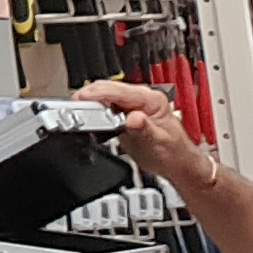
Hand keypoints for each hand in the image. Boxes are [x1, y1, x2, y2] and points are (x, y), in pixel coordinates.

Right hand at [79, 78, 218, 195]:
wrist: (180, 164)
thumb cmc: (175, 155)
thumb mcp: (160, 143)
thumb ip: (144, 129)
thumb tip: (131, 118)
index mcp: (152, 100)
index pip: (118, 91)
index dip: (97, 94)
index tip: (80, 99)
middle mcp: (143, 98)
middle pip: (109, 87)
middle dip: (90, 95)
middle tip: (72, 105)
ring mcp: (135, 104)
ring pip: (106, 93)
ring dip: (91, 100)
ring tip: (77, 108)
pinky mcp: (127, 112)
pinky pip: (108, 103)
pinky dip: (96, 106)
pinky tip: (89, 113)